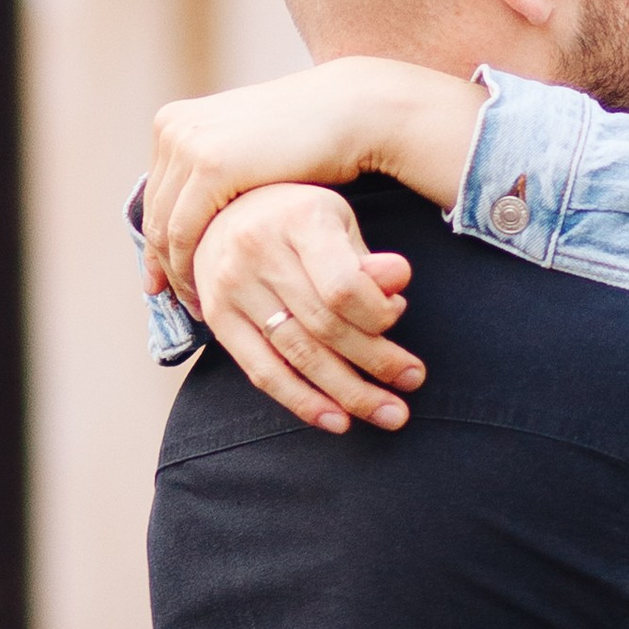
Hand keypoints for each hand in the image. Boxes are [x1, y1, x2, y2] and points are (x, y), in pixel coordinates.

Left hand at [142, 59, 486, 308]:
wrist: (348, 112)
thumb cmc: (309, 137)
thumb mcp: (246, 153)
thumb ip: (218, 174)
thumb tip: (197, 210)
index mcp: (176, 121)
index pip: (157, 195)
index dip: (157, 241)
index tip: (164, 279)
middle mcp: (173, 129)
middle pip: (155, 212)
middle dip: (163, 261)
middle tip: (176, 300)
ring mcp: (188, 145)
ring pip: (164, 227)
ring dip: (176, 271)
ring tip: (197, 304)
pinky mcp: (212, 166)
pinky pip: (186, 231)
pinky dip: (191, 267)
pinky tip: (209, 292)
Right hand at [194, 186, 425, 434]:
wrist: (219, 209)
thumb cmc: (294, 217)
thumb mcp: (338, 220)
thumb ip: (367, 258)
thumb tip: (399, 281)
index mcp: (299, 220)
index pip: (343, 285)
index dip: (378, 315)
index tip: (397, 318)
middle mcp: (259, 251)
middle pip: (325, 326)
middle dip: (375, 362)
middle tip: (411, 384)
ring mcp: (232, 287)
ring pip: (297, 355)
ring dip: (348, 393)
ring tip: (388, 413)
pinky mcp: (217, 318)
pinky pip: (262, 371)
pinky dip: (302, 401)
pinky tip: (336, 420)